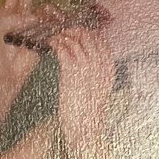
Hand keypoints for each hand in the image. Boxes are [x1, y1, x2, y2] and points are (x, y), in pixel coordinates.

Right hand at [0, 0, 53, 94]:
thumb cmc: (24, 64)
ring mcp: (2, 16)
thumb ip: (46, 26)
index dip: (51, 6)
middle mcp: (13, 15)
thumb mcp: (41, 42)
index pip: (37, 4)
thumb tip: (53, 13)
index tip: (60, 15)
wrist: (9, 78)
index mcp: (24, 20)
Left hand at [53, 24, 114, 155]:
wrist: (85, 127)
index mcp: (108, 67)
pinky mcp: (71, 70)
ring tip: (55, 39)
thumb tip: (89, 62)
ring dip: (62, 36)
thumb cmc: (89, 112)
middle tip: (64, 34)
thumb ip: (98, 73)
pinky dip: (56, 43)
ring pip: (74, 39)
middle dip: (73, 31)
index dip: (87, 34)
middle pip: (88, 35)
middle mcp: (99, 63)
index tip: (77, 35)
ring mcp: (86, 65)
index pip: (100, 40)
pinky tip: (51, 45)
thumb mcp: (100, 89)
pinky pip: (63, 48)